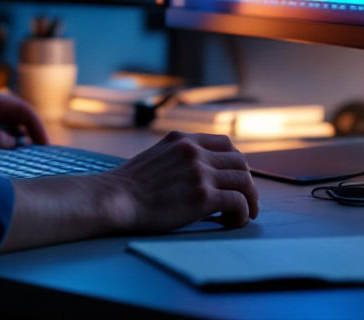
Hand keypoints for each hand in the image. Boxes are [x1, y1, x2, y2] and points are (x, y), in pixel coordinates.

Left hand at [0, 87, 48, 154]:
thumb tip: (16, 144)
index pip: (22, 109)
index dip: (37, 127)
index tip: (45, 146)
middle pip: (18, 113)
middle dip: (30, 131)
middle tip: (40, 152)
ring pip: (9, 119)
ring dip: (18, 134)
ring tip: (25, 154)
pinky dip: (6, 136)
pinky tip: (7, 150)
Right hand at [104, 131, 258, 230]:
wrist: (113, 199)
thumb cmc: (128, 187)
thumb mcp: (154, 157)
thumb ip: (176, 158)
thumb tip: (194, 174)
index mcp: (182, 139)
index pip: (225, 144)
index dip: (235, 163)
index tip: (233, 180)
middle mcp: (194, 151)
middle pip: (240, 162)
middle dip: (246, 182)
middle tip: (244, 200)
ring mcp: (200, 172)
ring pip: (244, 181)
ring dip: (249, 199)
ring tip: (244, 215)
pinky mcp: (203, 196)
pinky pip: (238, 202)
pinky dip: (242, 214)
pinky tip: (231, 223)